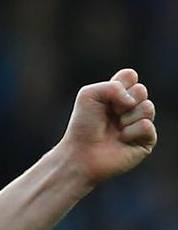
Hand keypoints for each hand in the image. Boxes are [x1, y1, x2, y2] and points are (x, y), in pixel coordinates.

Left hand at [58, 68, 157, 184]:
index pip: (130, 76)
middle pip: (141, 90)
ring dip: (127, 117)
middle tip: (110, 115)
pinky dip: (131, 132)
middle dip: (123, 102)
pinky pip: (147, 126)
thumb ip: (113, 86)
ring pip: (148, 107)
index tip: (105, 98)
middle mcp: (130, 108)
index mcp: (117, 95)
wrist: (81, 153)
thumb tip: (133, 102)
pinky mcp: (146, 140)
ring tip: (116, 129)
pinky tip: (121, 140)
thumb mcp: (89, 95)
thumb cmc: (83, 125)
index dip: (120, 84)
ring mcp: (139, 123)